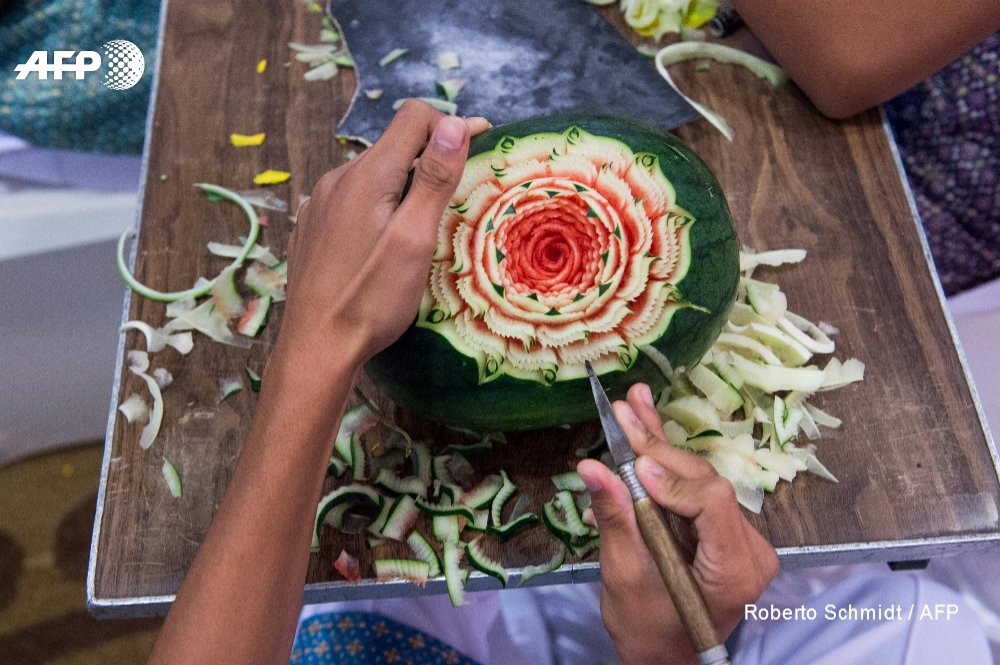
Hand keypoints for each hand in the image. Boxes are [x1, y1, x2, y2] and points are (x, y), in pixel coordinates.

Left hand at [277, 101, 489, 368]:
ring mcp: (320, 203)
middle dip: (431, 159)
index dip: (452, 126)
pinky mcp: (312, 227)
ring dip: (403, 185)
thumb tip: (453, 122)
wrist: (316, 348)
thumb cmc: (371, 299)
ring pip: (373, 174)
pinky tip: (385, 240)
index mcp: (367, 175)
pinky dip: (377, 206)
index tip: (481, 144)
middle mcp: (338, 179)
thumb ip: (434, 178)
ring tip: (423, 226)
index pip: (415, 117)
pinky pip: (352, 199)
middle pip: (395, 146)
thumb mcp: (414, 238)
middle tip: (460, 195)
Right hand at [577, 383, 777, 664]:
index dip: (673, 478)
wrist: (663, 657)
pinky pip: (697, 491)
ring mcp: (741, 538)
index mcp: (734, 569)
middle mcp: (750, 549)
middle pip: (705, 484)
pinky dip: (667, 465)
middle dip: (658, 451)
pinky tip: (646, 427)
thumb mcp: (625, 575)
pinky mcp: (726, 531)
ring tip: (631, 405)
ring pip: (700, 480)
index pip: (712, 503)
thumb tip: (591, 466)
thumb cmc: (645, 628)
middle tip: (621, 413)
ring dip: (660, 447)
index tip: (633, 464)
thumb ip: (616, 518)